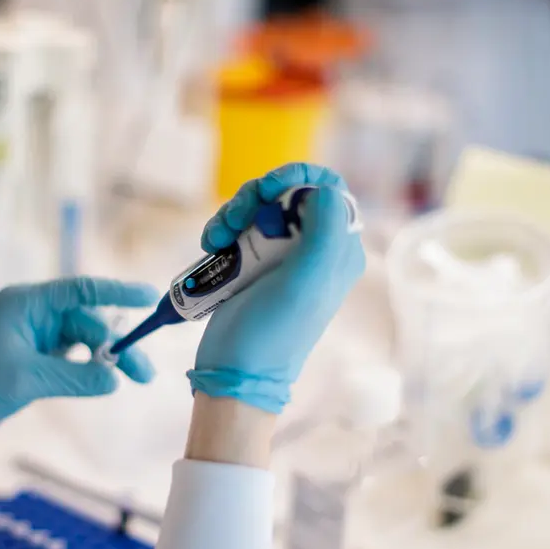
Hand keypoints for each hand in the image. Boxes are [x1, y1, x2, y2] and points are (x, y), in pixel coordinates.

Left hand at [0, 277, 157, 447]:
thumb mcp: (26, 380)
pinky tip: (109, 378)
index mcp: (27, 304)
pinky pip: (76, 355)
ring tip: (138, 378)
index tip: (149, 297)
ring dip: (110, 358)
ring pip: (86, 339)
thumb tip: (115, 378)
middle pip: (89, 321)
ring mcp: (38, 334)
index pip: (80, 290)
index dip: (117, 292)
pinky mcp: (39, 355)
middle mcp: (35, 313)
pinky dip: (93, 366)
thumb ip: (74, 376)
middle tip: (144, 373)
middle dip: (118, 344)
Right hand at [190, 163, 365, 413]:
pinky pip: (239, 227)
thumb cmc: (273, 330)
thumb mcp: (307, 279)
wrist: (235, 371)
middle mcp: (315, 249)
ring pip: (260, 207)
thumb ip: (326, 230)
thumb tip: (324, 189)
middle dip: (256, 197)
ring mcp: (282, 256)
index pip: (329, 189)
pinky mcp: (254, 264)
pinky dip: (222, 228)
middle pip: (288, 193)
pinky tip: (211, 245)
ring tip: (215, 238)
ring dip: (233, 212)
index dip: (299, 177)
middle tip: (234, 218)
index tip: (269, 187)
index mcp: (338, 250)